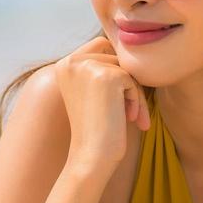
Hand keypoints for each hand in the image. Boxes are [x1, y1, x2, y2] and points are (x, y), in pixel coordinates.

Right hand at [55, 35, 150, 171]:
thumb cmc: (96, 129)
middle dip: (127, 84)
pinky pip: (134, 80)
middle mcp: (72, 61)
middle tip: (130, 112)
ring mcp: (88, 67)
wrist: (92, 156)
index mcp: (65, 64)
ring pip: (127, 70)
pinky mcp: (107, 76)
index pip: (102, 46)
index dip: (116, 69)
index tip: (118, 99)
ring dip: (134, 94)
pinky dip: (137, 100)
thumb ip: (101, 69)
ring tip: (131, 117)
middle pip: (116, 57)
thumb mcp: (92, 93)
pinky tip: (131, 118)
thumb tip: (129, 49)